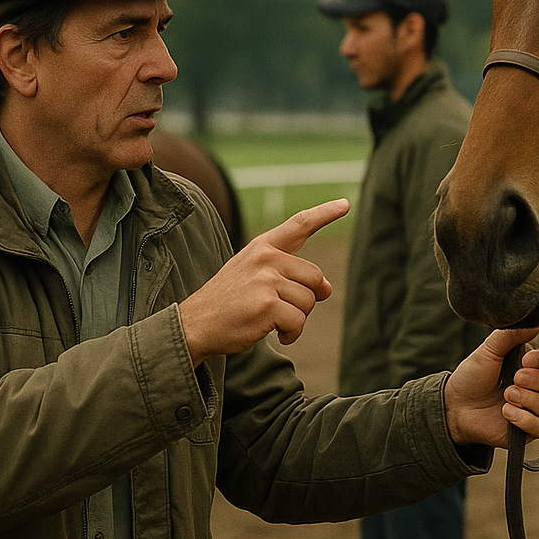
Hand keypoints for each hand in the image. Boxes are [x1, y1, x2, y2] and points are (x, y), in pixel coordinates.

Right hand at [177, 199, 349, 366]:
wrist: (194, 324)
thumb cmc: (228, 301)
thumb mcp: (253, 275)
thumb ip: (290, 275)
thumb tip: (328, 289)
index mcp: (262, 246)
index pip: (299, 224)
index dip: (325, 213)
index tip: (345, 204)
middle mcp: (266, 258)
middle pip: (316, 277)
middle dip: (306, 299)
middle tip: (283, 309)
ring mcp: (266, 280)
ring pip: (309, 302)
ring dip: (297, 319)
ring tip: (273, 322)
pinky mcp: (266, 306)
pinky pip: (298, 322)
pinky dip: (292, 334)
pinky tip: (277, 335)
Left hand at [444, 328, 538, 446]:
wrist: (455, 405)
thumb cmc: (474, 375)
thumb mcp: (490, 349)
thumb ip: (512, 334)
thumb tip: (537, 320)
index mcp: (538, 363)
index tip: (527, 359)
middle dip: (538, 380)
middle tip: (515, 377)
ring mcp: (538, 409)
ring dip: (527, 399)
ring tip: (506, 395)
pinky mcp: (530, 430)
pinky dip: (522, 418)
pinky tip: (505, 412)